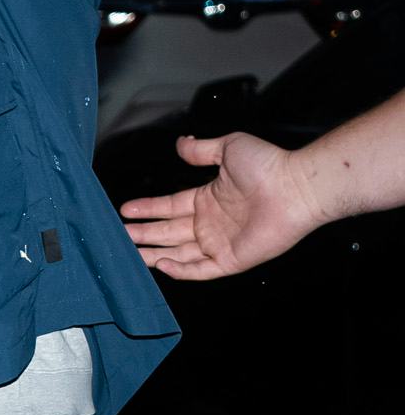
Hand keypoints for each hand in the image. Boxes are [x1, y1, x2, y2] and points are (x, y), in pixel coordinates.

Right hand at [119, 131, 322, 279]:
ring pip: (178, 254)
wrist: (295, 186)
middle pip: (168, 233)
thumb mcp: (228, 148)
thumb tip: (179, 144)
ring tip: (129, 253)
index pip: (169, 207)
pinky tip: (160, 264)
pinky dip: (179, 270)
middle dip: (143, 234)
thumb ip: (200, 150)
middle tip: (118, 235)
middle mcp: (211, 223)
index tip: (125, 210)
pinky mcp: (231, 260)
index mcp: (208, 199)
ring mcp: (220, 243)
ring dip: (153, 254)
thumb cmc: (268, 164)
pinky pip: (200, 270)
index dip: (147, 209)